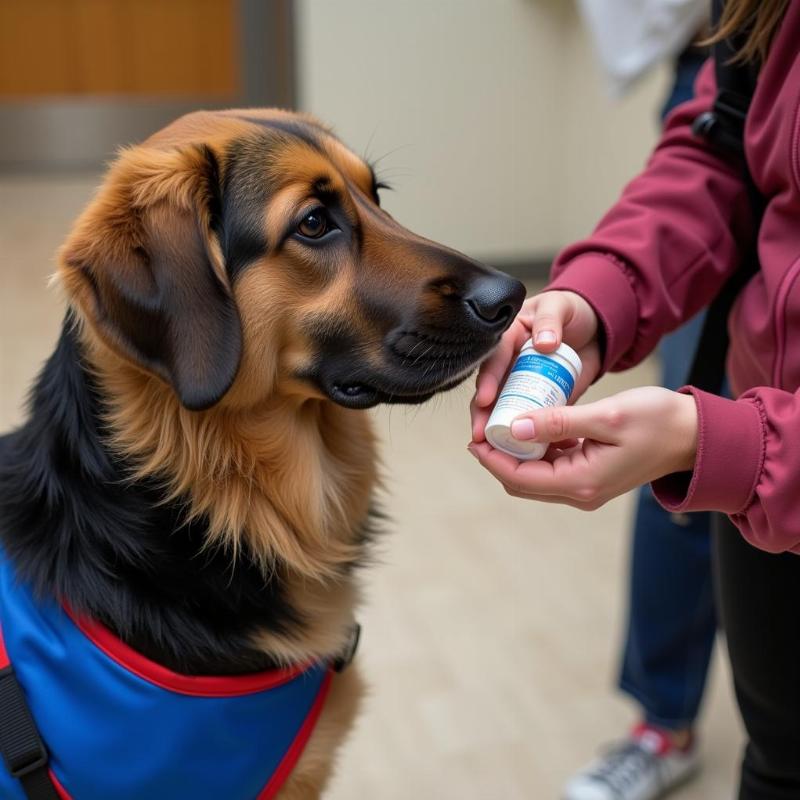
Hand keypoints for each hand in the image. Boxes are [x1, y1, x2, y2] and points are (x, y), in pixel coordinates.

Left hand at [468, 387, 698, 509]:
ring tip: (503, 420)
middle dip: (498, 455)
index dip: (491, 458)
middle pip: (521, 480)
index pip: (519, 477)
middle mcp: (580, 492)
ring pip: (534, 474)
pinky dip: (536, 447)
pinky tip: (532, 422)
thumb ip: (558, 422)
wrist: (695, 436)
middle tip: (484, 425)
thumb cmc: (658, 422)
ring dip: (515, 451)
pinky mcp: (590, 475)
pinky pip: (551, 465)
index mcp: (581, 482)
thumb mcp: (605, 416)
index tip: (475, 434)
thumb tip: (513, 426)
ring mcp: (585, 487)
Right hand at [471, 291, 601, 442]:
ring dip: (498, 426)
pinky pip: (528, 415)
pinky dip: (525, 431)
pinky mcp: (538, 397)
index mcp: (508, 337)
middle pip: (490, 389)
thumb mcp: (559, 308)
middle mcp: (509, 362)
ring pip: (504, 406)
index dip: (487, 380)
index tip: (485, 399)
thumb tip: (543, 343)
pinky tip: (522, 448)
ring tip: (492, 448)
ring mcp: (522, 381)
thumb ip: (550, 321)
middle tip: (480, 433)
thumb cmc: (571, 311)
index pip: (493, 360)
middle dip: (482, 413)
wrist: (594, 327)